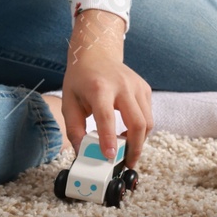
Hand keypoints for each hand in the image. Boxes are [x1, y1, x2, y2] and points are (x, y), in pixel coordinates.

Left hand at [59, 8, 151, 167]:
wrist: (96, 54)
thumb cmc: (81, 80)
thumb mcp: (69, 102)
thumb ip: (74, 129)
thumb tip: (83, 154)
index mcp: (99, 88)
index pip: (106, 116)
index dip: (108, 138)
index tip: (109, 156)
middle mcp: (122, 85)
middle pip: (137, 122)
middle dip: (134, 148)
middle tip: (126, 163)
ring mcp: (137, 86)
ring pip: (148, 122)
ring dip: (139, 141)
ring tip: (125, 149)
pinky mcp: (145, 89)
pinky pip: (148, 115)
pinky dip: (141, 129)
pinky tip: (128, 132)